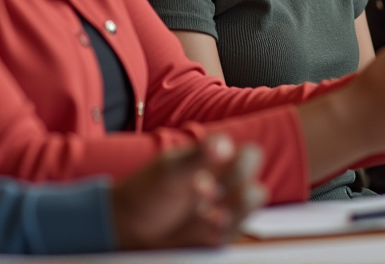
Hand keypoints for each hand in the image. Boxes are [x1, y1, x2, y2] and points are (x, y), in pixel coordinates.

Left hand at [111, 134, 265, 249]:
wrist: (128, 225)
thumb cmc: (149, 191)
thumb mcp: (170, 170)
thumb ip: (198, 156)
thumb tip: (225, 146)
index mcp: (219, 164)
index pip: (251, 156)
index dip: (240, 164)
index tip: (212, 169)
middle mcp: (227, 189)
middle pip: (256, 190)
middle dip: (233, 194)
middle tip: (202, 192)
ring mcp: (225, 215)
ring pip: (248, 217)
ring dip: (229, 214)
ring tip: (205, 215)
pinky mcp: (218, 239)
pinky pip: (232, 236)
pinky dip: (216, 233)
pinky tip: (197, 231)